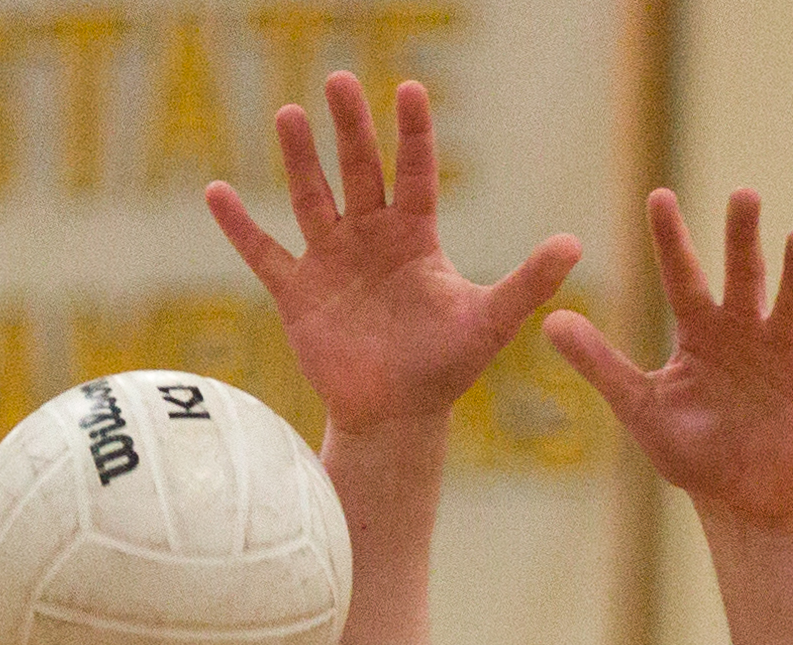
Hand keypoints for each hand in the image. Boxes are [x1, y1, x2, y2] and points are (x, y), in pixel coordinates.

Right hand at [205, 72, 580, 437]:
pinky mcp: (297, 294)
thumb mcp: (490, 322)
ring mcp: (331, 260)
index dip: (413, 133)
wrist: (397, 417)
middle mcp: (371, 236)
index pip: (415, 171)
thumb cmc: (446, 368)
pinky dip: (239, 227)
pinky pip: (264, 254)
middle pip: (359, 170)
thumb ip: (527, 281)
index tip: (409, 89)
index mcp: (416, 236)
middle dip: (350, 128)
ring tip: (288, 112)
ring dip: (299, 159)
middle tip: (340, 80)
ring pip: (311, 198)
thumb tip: (575, 244)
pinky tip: (217, 192)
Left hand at [546, 187, 792, 526]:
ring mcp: (783, 355)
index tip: (659, 195)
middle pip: (743, 276)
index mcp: (700, 332)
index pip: (682, 276)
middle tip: (742, 194)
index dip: (671, 239)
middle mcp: (744, 331)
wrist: (738, 499)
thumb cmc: (691, 450)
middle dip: (742, 238)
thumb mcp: (639, 409)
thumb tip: (550, 322)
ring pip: (792, 306)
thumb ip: (600, 365)